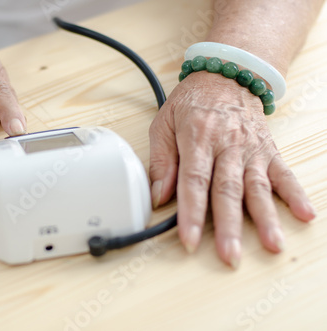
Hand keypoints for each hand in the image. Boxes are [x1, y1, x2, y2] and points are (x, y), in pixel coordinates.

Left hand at [148, 71, 315, 266]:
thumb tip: (158, 197)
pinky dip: (294, 193)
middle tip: (230, 255)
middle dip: (229, 225)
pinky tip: (304, 214)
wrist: (227, 73)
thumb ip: (160, 160)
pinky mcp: (267, 149)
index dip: (192, 212)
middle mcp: (227, 145)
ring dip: (266, 217)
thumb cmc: (193, 100)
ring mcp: (250, 148)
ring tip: (273, 244)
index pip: (194, 181)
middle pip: (227, 190)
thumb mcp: (164, 123)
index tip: (189, 239)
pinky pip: (283, 172)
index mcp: (197, 138)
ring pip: (257, 186)